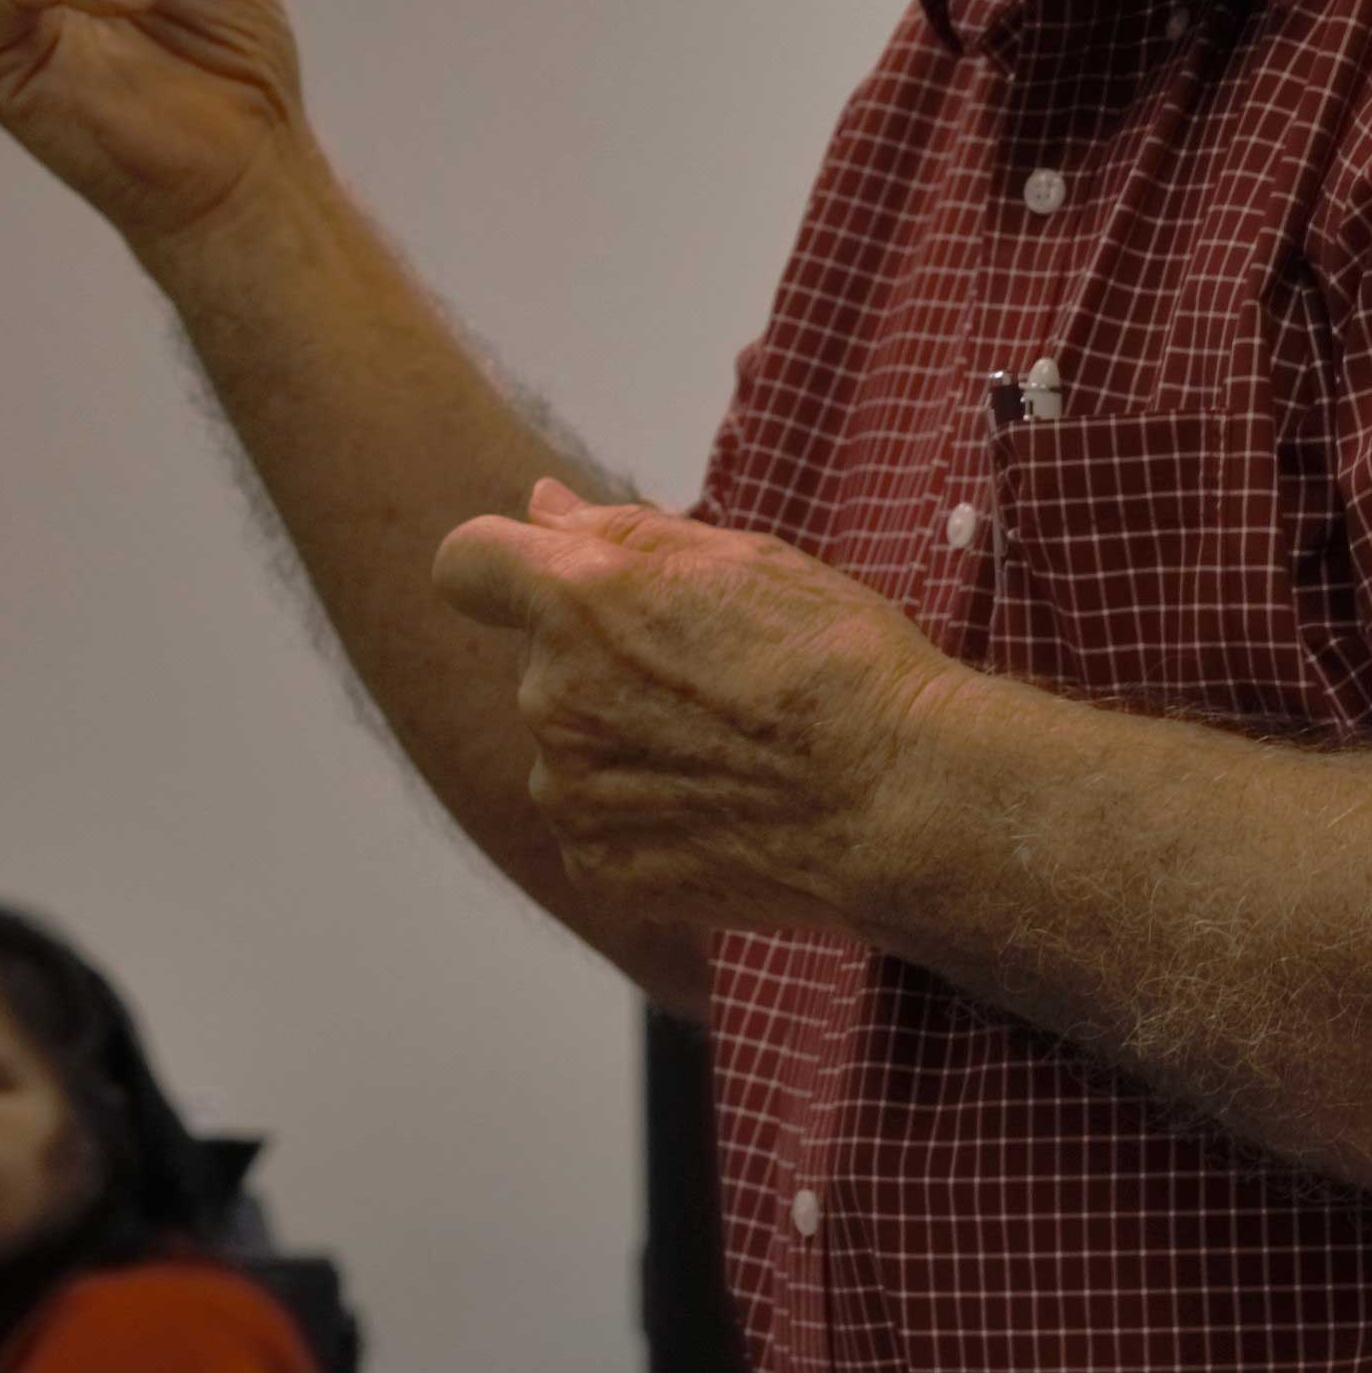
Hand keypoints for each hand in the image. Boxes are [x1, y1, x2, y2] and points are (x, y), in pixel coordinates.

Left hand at [428, 483, 968, 944]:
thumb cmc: (838, 664)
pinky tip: (725, 811)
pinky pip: (598, 824)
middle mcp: (550, 694)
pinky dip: (646, 818)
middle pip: (544, 663)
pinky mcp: (598, 865)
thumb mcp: (741, 559)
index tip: (547, 584)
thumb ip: (617, 531)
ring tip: (733, 752)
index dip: (503, 568)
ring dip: (626, 744)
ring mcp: (568, 790)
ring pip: (573, 749)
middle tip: (715, 682)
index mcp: (576, 599)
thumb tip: (541, 507)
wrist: (903, 799)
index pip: (468, 564)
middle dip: (605, 664)